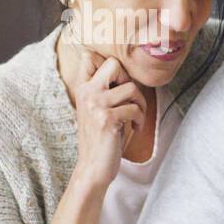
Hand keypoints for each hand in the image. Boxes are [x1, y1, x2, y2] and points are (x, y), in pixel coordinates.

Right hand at [71, 46, 147, 189]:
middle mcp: (86, 92)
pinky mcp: (106, 119)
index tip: (120, 83)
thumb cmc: (102, 137)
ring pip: (131, 88)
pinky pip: (134, 109)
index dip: (112, 65)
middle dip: (130, 80)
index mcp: (82, 88)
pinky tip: (134, 129)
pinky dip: (140, 120)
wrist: (93, 166)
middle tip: (131, 99)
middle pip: (114, 64)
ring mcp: (95, 105)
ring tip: (135, 119)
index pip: (90, 56)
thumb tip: (124, 69)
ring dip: (140, 105)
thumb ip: (105, 90)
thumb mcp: (99, 109)